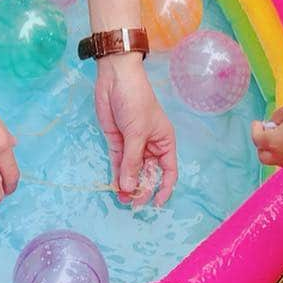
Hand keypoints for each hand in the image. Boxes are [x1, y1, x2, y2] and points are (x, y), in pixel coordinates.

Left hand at [94, 55, 177, 206]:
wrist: (115, 78)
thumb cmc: (135, 101)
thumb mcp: (137, 133)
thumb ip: (132, 161)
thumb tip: (129, 187)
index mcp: (164, 142)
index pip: (168, 171)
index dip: (164, 188)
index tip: (156, 204)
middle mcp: (150, 146)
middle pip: (149, 174)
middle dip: (142, 189)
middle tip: (131, 203)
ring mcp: (132, 144)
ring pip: (132, 171)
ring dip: (127, 185)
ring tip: (120, 200)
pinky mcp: (117, 141)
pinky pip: (118, 163)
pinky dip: (116, 175)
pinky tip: (114, 186)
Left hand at [251, 104, 282, 166]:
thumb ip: (276, 116)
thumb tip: (274, 122)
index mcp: (272, 142)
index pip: (256, 139)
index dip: (255, 129)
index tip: (258, 123)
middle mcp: (279, 156)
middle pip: (262, 155)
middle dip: (261, 144)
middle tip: (267, 132)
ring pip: (274, 160)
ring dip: (272, 150)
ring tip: (280, 136)